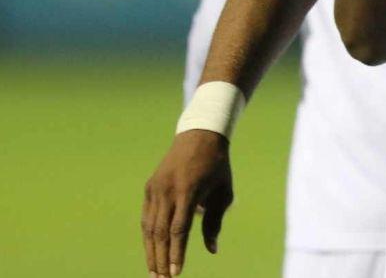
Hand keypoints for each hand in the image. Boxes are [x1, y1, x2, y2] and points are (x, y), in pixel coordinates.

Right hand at [142, 130, 233, 276]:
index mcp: (189, 191)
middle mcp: (168, 190)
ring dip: (151, 252)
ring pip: (149, 227)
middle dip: (161, 259)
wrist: (200, 135)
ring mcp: (155, 188)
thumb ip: (215, 221)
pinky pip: (146, 217)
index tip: (177, 273)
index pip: (179, 230)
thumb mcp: (224, 191)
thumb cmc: (217, 166)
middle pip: (161, 233)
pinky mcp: (149, 187)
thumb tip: (212, 250)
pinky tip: (152, 251)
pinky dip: (148, 236)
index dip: (177, 254)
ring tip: (155, 272)